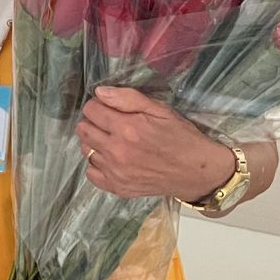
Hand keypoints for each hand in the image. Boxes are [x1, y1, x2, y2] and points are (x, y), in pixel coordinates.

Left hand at [76, 85, 233, 201]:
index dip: (99, 106)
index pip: (90, 110)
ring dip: (95, 143)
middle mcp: (116, 151)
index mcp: (127, 128)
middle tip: (110, 124)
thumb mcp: (160, 110)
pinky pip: (91, 173)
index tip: (109, 109)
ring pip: (85, 150)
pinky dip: (98, 165)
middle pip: (82, 129)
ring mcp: (115, 172)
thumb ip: (128, 99)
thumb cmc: (181, 137)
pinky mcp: (117, 187)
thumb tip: (100, 92)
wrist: (197, 172)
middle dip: (94, 122)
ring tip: (114, 142)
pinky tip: (113, 160)